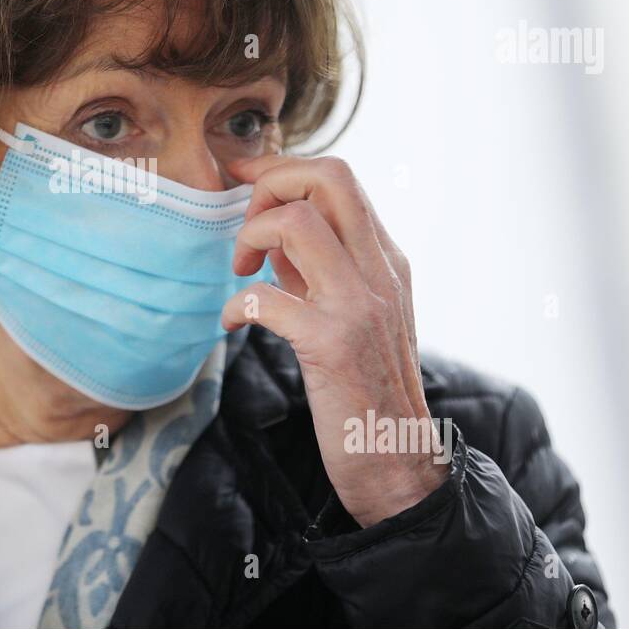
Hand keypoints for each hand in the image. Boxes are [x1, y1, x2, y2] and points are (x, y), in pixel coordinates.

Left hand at [222, 155, 448, 527]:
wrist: (397, 460)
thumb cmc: (365, 388)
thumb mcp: (352, 313)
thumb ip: (318, 269)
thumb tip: (271, 234)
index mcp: (385, 259)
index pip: (339, 177)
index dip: (281, 169)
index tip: (242, 181)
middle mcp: (379, 272)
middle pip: (327, 177)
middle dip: (271, 184)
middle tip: (248, 232)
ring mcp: (359, 305)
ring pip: (298, 222)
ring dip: (252, 236)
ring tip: (242, 272)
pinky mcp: (332, 344)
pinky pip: (266, 298)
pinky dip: (235, 304)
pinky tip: (231, 324)